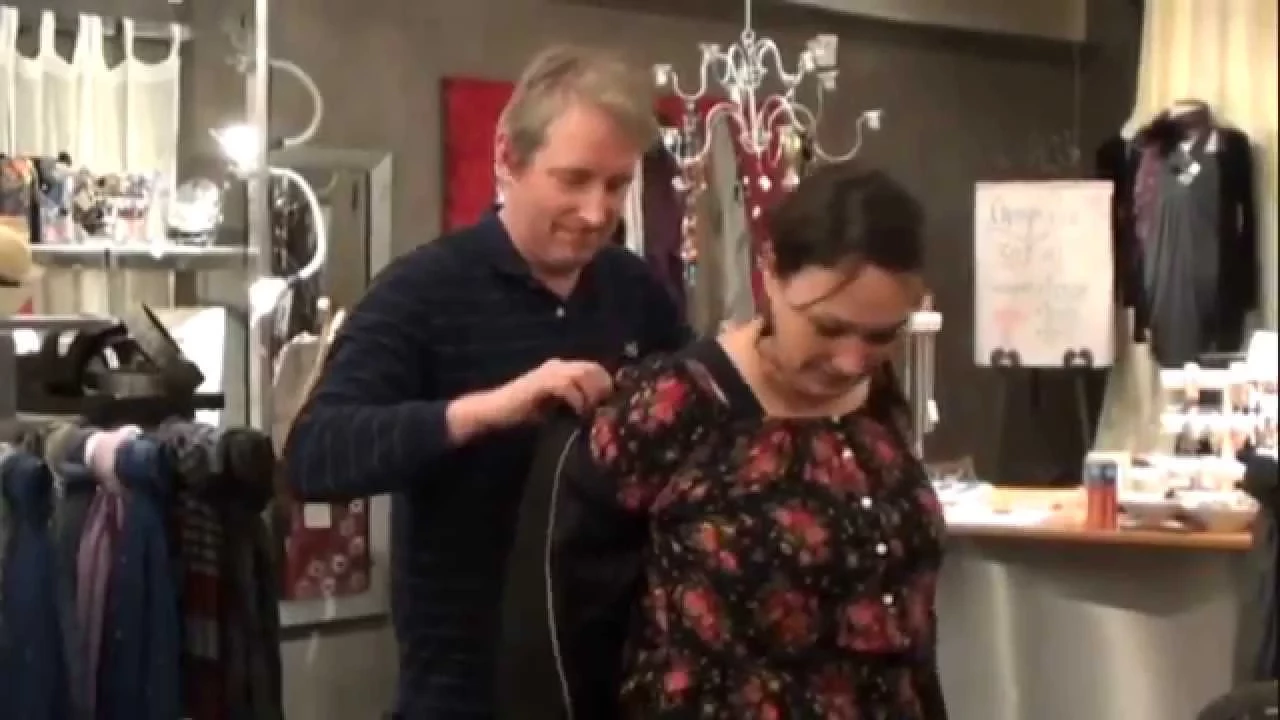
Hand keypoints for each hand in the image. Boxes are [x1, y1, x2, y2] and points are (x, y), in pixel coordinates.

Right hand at [488, 359, 614, 426]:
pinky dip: (577, 400)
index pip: (593, 368)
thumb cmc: (523, 414)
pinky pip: (566, 385)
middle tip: (604, 410)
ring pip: (581, 374)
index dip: (606, 384)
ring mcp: (547, 372)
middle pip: (591, 368)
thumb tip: (600, 413)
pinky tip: (579, 413)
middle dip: (602, 389)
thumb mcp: (556, 408)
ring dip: (591, 394)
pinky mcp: (539, 382)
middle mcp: (557, 366)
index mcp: (561, 369)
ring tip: (592, 413)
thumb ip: (574, 404)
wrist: (494, 413)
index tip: (611, 404)